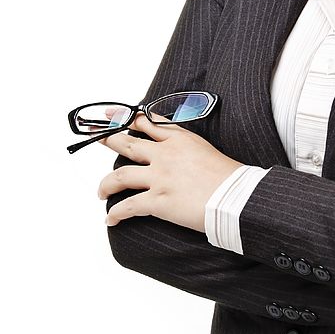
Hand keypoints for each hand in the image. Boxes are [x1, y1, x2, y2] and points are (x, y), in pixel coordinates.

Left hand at [97, 112, 243, 231]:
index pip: (147, 122)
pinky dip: (116, 214)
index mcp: (180, 139)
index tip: (112, 114)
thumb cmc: (232, 178)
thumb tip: (180, 157)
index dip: (126, 117)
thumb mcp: (207, 150)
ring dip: (106, 185)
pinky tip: (111, 219)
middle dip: (108, 140)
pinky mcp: (158, 201)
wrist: (239, 197)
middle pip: (127, 143)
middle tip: (96, 139)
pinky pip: (128, 207)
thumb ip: (188, 149)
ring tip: (101, 192)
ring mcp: (160, 177)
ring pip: (120, 176)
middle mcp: (165, 154)